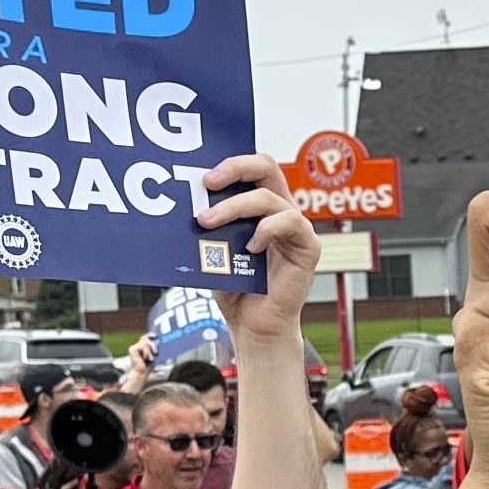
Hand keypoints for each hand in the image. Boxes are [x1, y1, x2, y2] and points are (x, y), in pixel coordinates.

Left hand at [198, 155, 318, 343]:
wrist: (253, 326)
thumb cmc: (234, 287)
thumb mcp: (213, 248)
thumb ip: (209, 224)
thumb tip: (181, 203)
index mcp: (259, 205)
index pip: (251, 168)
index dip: (229, 162)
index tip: (201, 175)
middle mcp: (280, 209)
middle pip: (266, 166)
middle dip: (235, 167)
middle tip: (207, 182)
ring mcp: (296, 227)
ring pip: (268, 197)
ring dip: (234, 206)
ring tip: (207, 223)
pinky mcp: (307, 246)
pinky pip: (290, 222)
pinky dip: (266, 230)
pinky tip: (250, 247)